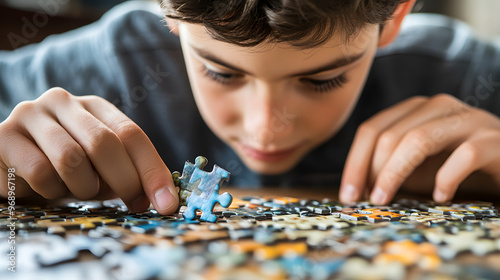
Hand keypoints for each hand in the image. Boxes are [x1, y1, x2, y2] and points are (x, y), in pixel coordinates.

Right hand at [0, 87, 178, 213]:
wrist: (13, 166)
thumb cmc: (67, 169)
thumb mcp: (103, 168)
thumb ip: (132, 174)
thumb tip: (166, 199)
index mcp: (94, 106)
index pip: (132, 134)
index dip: (153, 171)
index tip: (167, 204)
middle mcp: (62, 101)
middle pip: (104, 143)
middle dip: (124, 182)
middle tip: (132, 204)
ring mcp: (30, 115)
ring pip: (71, 160)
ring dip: (82, 188)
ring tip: (77, 191)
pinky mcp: (3, 136)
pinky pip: (39, 172)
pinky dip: (50, 192)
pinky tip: (46, 189)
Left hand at [340, 94, 499, 203]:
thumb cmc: (458, 168)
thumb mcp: (417, 168)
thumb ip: (390, 169)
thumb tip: (354, 189)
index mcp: (415, 109)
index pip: (372, 129)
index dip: (354, 162)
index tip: (347, 194)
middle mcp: (439, 107)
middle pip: (390, 135)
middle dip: (371, 171)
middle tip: (367, 201)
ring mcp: (467, 119)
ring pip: (419, 140)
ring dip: (395, 173)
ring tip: (385, 199)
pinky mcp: (494, 139)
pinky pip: (464, 155)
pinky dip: (447, 178)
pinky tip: (441, 197)